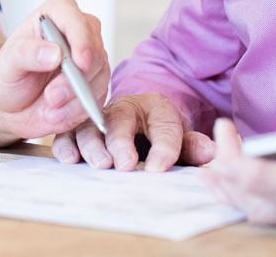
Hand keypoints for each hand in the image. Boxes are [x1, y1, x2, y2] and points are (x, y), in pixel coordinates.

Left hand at [0, 0, 108, 140]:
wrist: (8, 105)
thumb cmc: (6, 76)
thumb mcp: (7, 63)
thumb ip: (26, 53)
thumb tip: (55, 53)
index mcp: (58, 14)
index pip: (76, 20)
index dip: (81, 41)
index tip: (79, 64)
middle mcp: (79, 33)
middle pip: (94, 51)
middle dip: (75, 80)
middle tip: (52, 97)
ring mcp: (91, 59)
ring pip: (100, 76)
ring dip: (76, 99)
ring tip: (49, 110)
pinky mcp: (95, 84)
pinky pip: (98, 97)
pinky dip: (78, 110)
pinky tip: (57, 115)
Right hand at [52, 92, 214, 170]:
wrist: (138, 121)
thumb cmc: (158, 134)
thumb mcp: (180, 138)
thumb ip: (193, 146)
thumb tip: (210, 152)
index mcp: (156, 107)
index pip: (164, 125)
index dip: (163, 146)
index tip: (159, 168)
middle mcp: (124, 108)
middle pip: (120, 120)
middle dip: (121, 142)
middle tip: (124, 164)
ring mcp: (98, 117)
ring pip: (90, 125)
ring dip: (92, 144)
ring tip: (99, 163)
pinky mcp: (77, 128)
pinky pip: (67, 132)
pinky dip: (66, 144)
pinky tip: (69, 158)